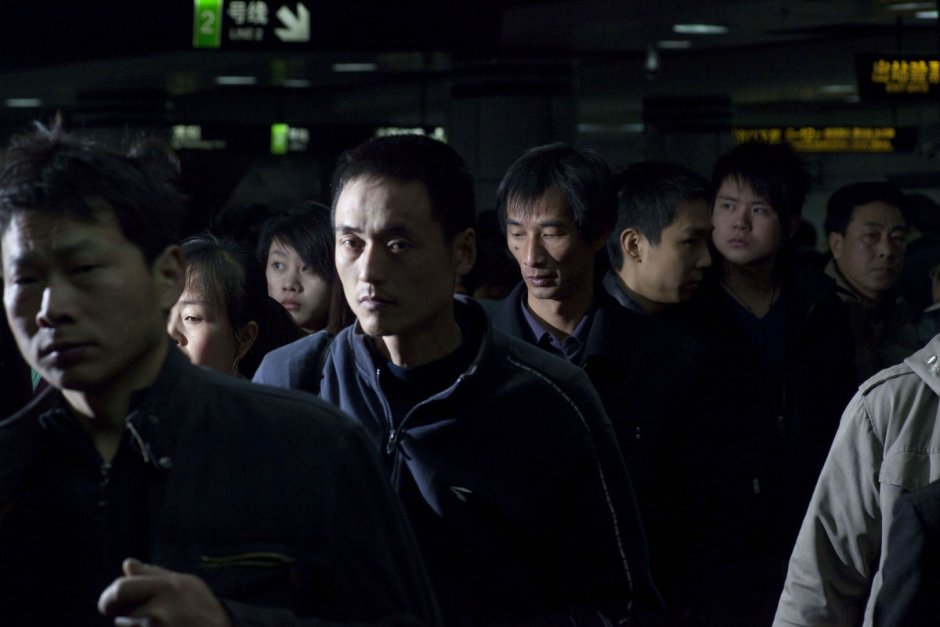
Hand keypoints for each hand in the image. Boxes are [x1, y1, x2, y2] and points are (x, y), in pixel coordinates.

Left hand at [98, 558, 231, 626]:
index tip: (109, 604)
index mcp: (165, 588)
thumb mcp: (185, 584)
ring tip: (162, 624)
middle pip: (120, 615)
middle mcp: (157, 612)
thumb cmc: (202, 609)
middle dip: (120, 616)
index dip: (108, 598)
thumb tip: (127, 564)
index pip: (119, 590)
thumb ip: (153, 574)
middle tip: (127, 615)